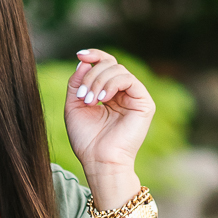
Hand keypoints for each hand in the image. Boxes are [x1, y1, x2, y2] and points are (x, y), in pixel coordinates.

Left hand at [64, 49, 155, 191]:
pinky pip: (129, 79)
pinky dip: (112, 84)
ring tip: (91, 101)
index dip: (94, 55)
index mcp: (109, 92)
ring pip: (118, 70)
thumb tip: (84, 61)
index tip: (80, 55)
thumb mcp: (74, 106)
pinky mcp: (144, 103)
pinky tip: (103, 99)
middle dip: (92, 74)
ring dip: (98, 81)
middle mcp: (123, 92)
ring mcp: (135, 96)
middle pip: (110, 64)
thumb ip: (76, 82)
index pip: (105, 64)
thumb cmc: (87, 140)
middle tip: (83, 96)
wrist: (99, 161)